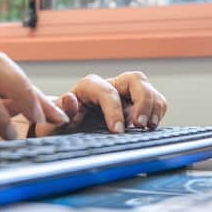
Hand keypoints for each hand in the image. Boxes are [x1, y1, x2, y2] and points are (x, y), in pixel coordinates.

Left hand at [33, 71, 167, 136]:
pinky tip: (150, 128)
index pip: (106, 92)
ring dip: (153, 107)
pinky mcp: (136, 106)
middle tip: (139, 125)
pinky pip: (155, 102)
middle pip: (135, 80)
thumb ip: (61, 112)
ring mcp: (125, 95)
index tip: (117, 131)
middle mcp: (110, 86)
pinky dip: (157, 113)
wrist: (66, 132)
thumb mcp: (53, 123)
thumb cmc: (59, 127)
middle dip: (142, 101)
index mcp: (88, 88)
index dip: (114, 110)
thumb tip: (70, 99)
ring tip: (147, 128)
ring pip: (148, 89)